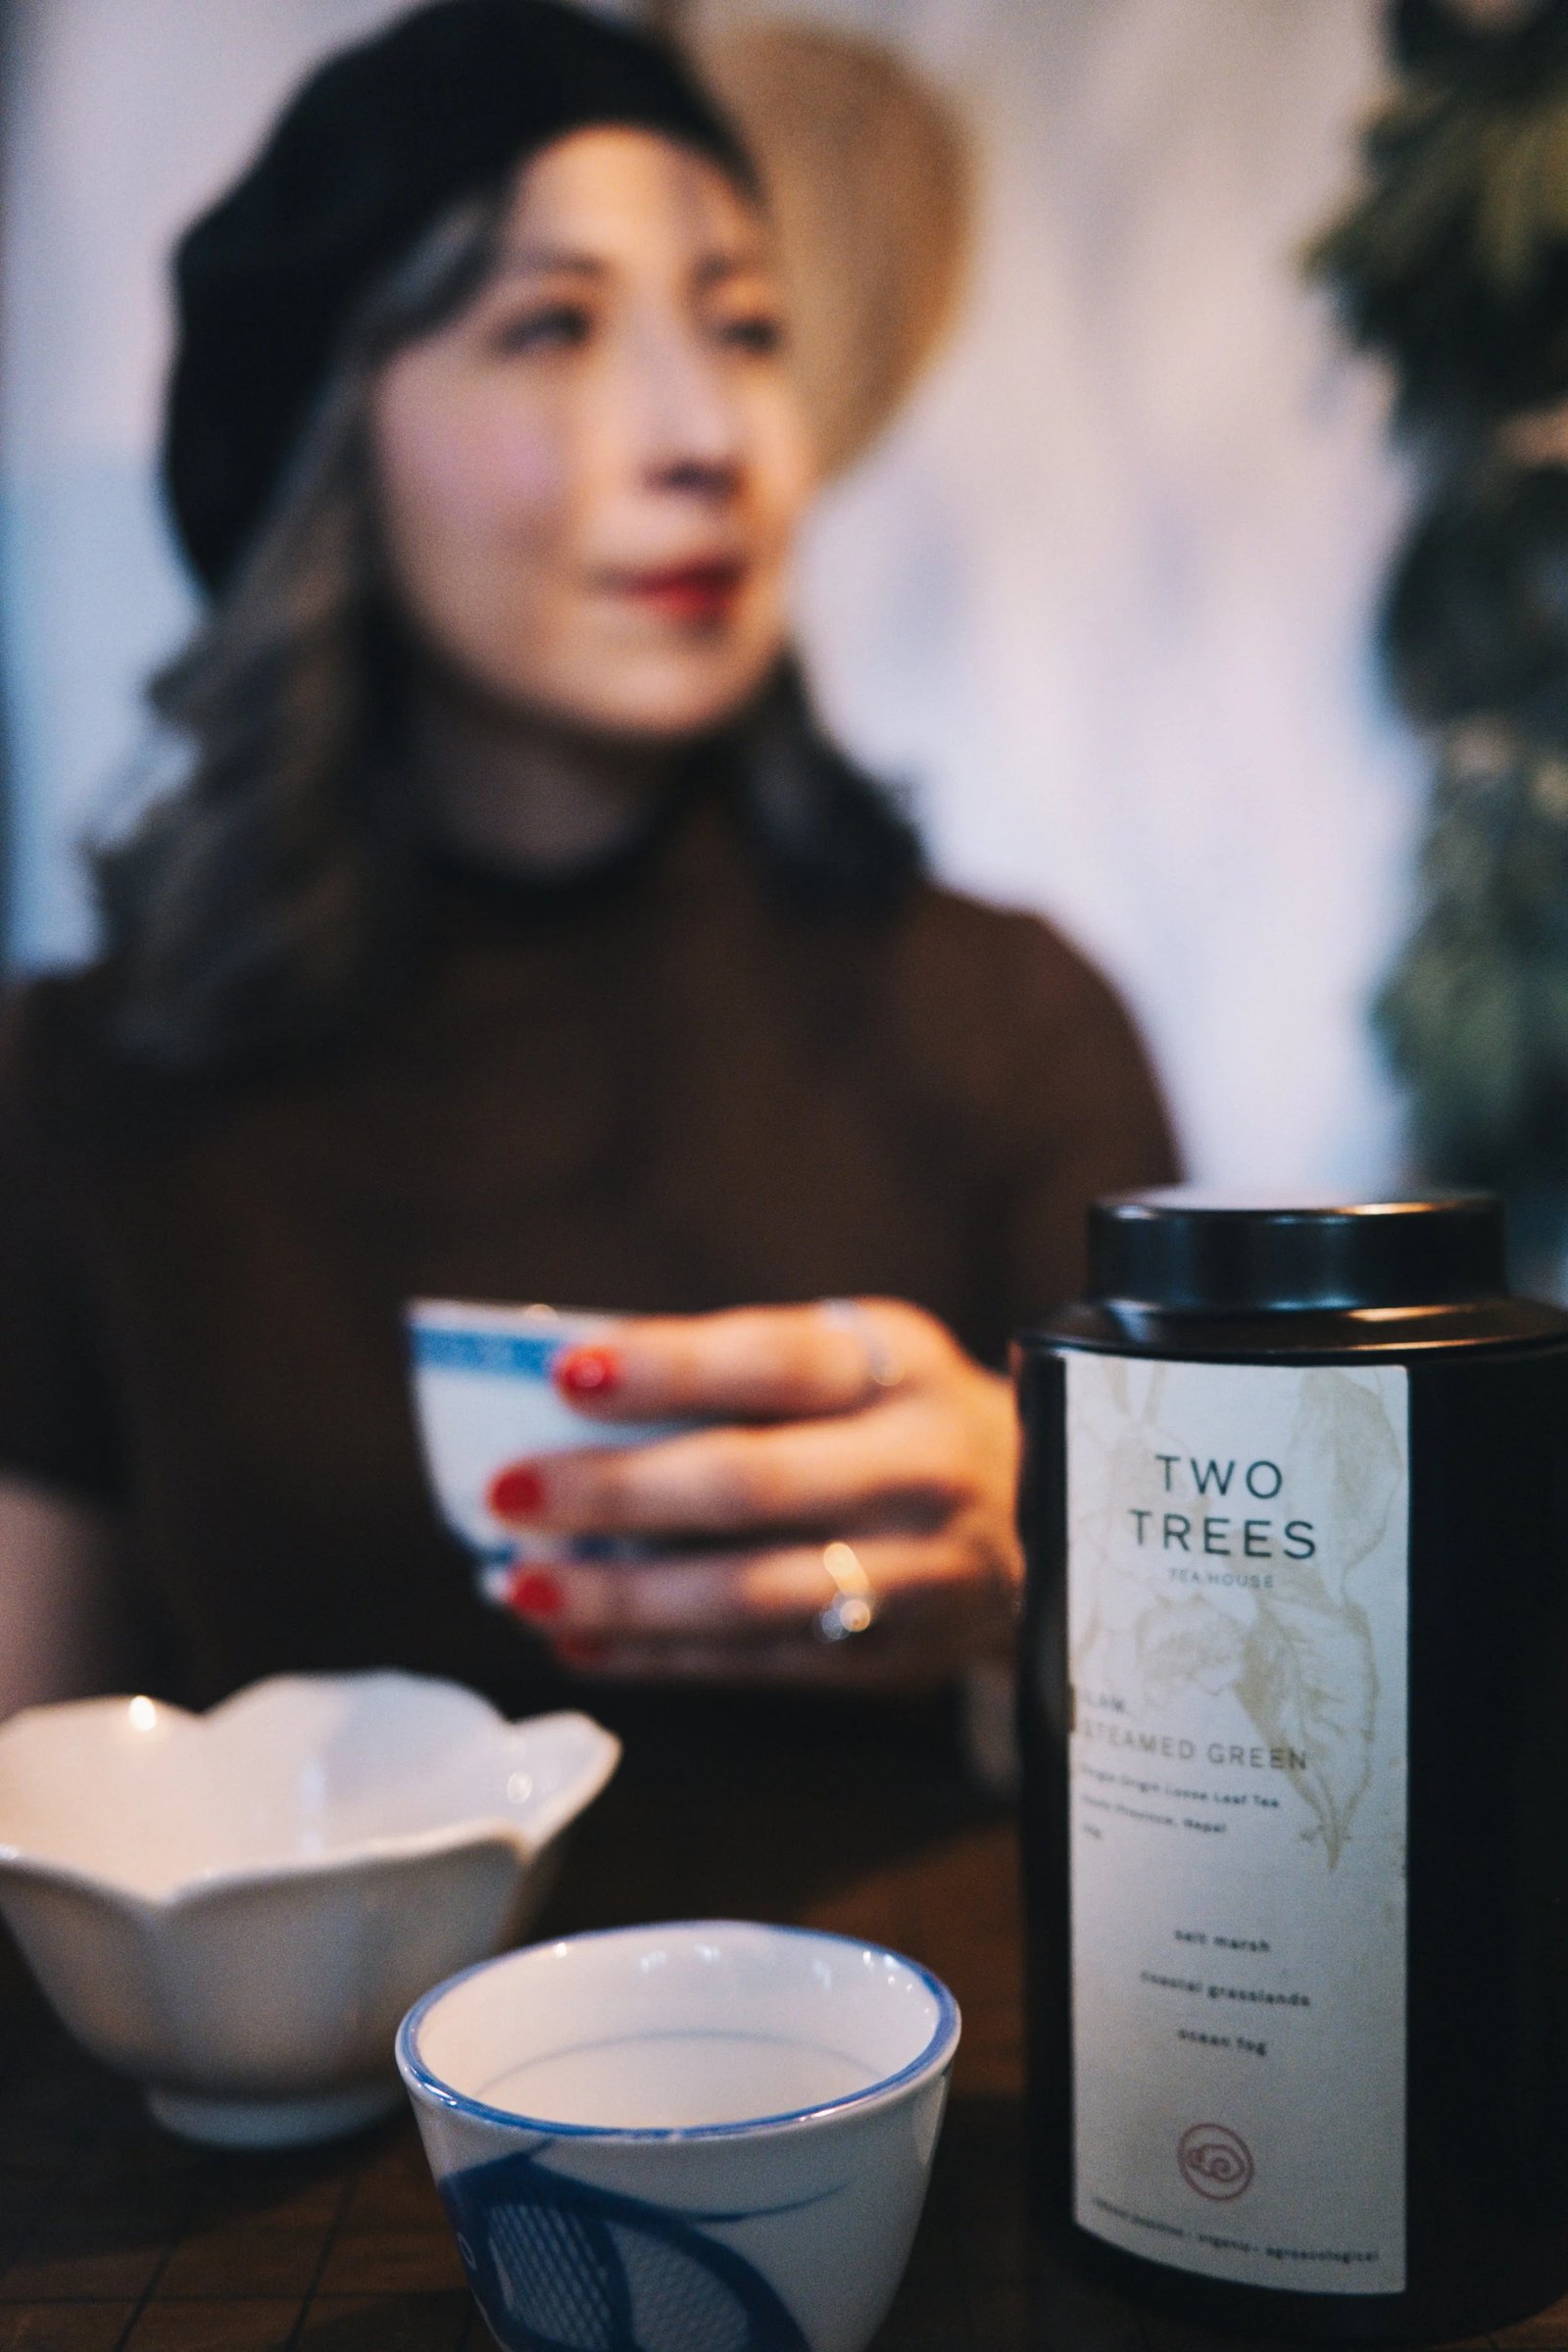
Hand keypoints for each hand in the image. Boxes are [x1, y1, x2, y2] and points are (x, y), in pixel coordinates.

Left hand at [489, 1299, 1021, 1689]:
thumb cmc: (900, 1419)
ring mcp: (913, 1574)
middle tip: (507, 1493)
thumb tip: (572, 1397)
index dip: (666, 1366)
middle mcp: (917, 1467)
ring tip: (521, 1586)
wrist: (1058, 1518)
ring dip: (620, 1594)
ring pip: (746, 1595)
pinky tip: (581, 1639)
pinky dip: (657, 1656)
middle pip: (748, 1484)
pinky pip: (756, 1662)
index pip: (773, 1360)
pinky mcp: (894, 1660)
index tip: (562, 1372)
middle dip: (613, 1491)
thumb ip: (740, 1371)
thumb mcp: (857, 1357)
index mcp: (898, 1367)